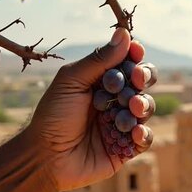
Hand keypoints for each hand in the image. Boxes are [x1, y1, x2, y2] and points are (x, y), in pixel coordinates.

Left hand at [28, 28, 157, 191]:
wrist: (45, 157)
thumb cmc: (53, 116)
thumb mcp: (71, 82)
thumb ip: (99, 60)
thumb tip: (124, 34)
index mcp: (100, 81)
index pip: (126, 63)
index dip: (134, 57)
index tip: (136, 52)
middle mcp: (113, 100)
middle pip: (141, 83)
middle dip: (143, 78)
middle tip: (136, 79)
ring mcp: (120, 123)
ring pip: (145, 108)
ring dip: (143, 105)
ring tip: (132, 107)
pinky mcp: (125, 148)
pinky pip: (144, 139)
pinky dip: (143, 134)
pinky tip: (135, 133)